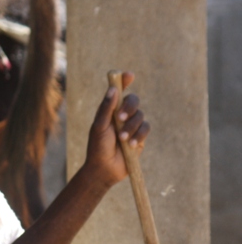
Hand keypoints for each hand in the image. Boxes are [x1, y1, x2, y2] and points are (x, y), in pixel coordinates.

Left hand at [84, 72, 149, 187]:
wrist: (104, 168)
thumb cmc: (97, 147)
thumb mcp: (99, 126)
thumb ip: (106, 108)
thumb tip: (113, 89)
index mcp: (109, 110)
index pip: (118, 91)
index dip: (124, 81)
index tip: (129, 75)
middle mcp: (121, 115)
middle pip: (133, 100)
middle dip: (129, 107)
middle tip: (120, 118)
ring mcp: (131, 125)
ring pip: (141, 115)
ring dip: (131, 126)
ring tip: (121, 139)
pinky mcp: (140, 136)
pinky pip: (146, 128)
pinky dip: (139, 135)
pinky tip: (131, 145)